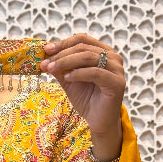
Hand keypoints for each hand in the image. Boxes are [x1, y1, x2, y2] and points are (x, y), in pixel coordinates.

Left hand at [40, 34, 124, 158]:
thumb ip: (60, 67)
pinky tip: (67, 79)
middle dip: (61, 55)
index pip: (82, 39)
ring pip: (88, 57)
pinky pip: (95, 72)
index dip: (63, 43)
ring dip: (66, 62)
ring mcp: (117, 69)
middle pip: (83, 47)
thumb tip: (45, 56)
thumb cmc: (86, 100)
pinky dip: (78, 74)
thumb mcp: (69, 80)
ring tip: (51, 70)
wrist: (98, 122)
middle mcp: (113, 57)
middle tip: (45, 63)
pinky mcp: (117, 82)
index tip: (46, 50)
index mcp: (103, 52)